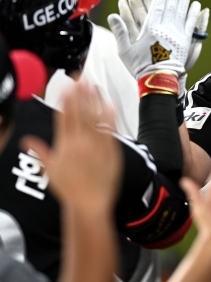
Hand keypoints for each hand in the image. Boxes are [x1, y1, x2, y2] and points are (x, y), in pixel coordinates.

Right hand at [22, 82, 121, 212]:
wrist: (89, 204)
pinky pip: (111, 130)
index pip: (64, 117)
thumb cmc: (69, 189)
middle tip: (79, 77)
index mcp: (65, 145)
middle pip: (80, 113)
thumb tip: (26, 139)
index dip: (66, 100)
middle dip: (79, 93)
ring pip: (96, 118)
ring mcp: (98, 145)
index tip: (66, 86)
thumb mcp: (50, 169)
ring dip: (94, 100)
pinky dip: (110, 117)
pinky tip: (109, 104)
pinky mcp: (112, 150)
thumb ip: (40, 150)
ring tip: (93, 84)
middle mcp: (81, 142)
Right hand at [108, 0, 198, 78]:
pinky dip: (194, 14)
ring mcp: (177, 35)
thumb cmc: (140, 66)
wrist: (158, 80)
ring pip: (182, 12)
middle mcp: (165, 30)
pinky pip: (190, 25)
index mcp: (150, 30)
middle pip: (171, 6)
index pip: (157, 6)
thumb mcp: (125, 50)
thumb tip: (112, 15)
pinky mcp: (185, 42)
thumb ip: (120, 32)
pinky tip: (197, 5)